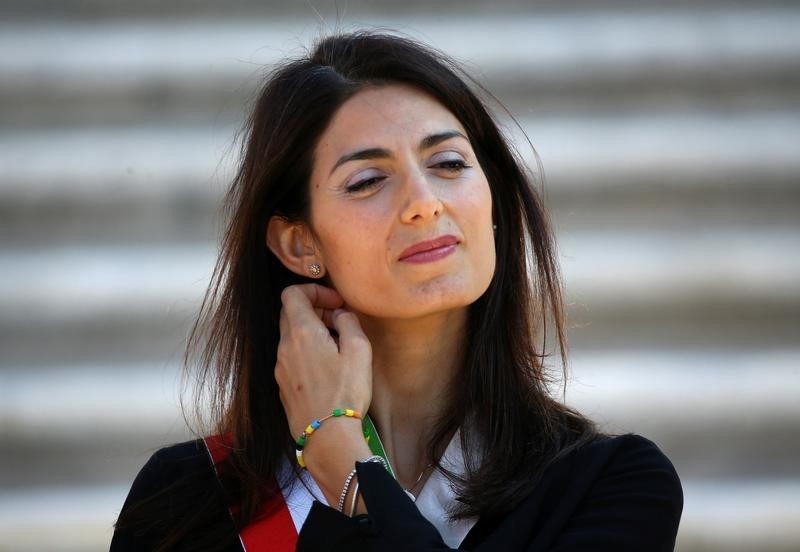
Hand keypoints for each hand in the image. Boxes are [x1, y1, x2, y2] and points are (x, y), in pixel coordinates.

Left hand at [275, 284, 372, 440]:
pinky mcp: (283, 384)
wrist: (327, 436)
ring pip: (290, 336)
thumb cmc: (345, 392)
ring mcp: (280, 367)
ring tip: (336, 346)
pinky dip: (306, 351)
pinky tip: (326, 368)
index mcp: (301, 332)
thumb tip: (340, 315)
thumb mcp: (359, 350)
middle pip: (290, 313)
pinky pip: (291, 356)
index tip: (335, 304)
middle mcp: (284, 346)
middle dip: (314, 310)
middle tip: (337, 322)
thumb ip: (348, 323)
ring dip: (311, 332)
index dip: (314, 290)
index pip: (292, 293)